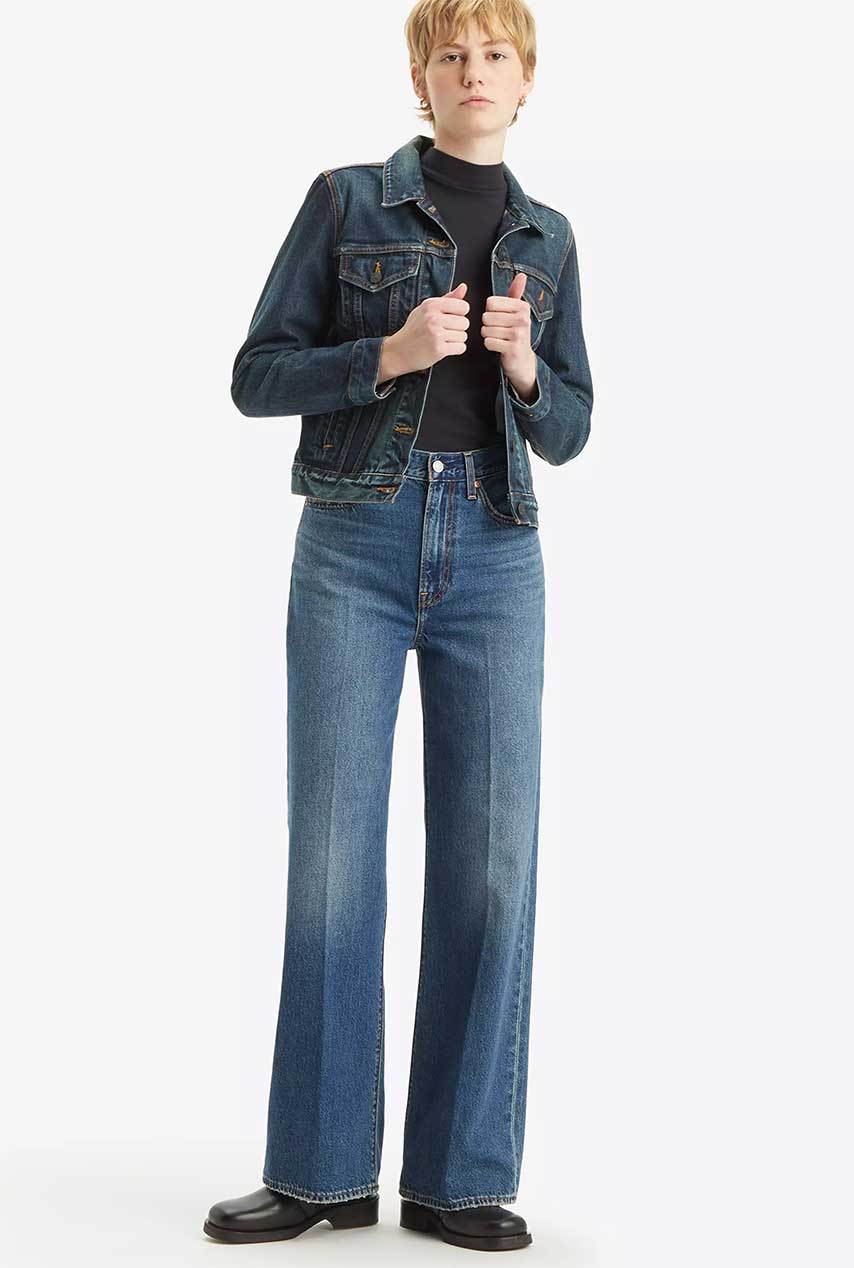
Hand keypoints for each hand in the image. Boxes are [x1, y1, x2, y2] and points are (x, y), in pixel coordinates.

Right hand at [379, 283, 469, 378]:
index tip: (451, 318)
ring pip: (463, 336)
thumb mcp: (427, 309)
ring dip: (456, 340)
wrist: (399, 351)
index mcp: (431, 305)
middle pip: (465, 322)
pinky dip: (456, 349)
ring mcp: (436, 334)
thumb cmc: (415, 329)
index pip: (463, 306)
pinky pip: (461, 347)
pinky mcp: (439, 349)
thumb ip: (447, 298)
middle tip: (444, 331)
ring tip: (442, 340)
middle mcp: (433, 318)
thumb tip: (463, 287)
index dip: (460, 314)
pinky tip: (444, 347)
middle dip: (458, 328)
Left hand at [482, 272, 537, 400]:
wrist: (522, 360)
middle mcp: (523, 319)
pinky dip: (489, 345)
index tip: (499, 318)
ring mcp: (519, 334)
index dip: (489, 312)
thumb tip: (522, 275)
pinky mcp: (513, 348)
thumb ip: (516, 293)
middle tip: (498, 331)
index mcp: (522, 307)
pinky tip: (498, 347)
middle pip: (486, 316)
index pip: (490, 303)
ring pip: (486, 330)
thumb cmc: (515, 332)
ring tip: (498, 338)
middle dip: (487, 325)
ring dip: (488, 336)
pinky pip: (488, 342)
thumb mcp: (517, 312)